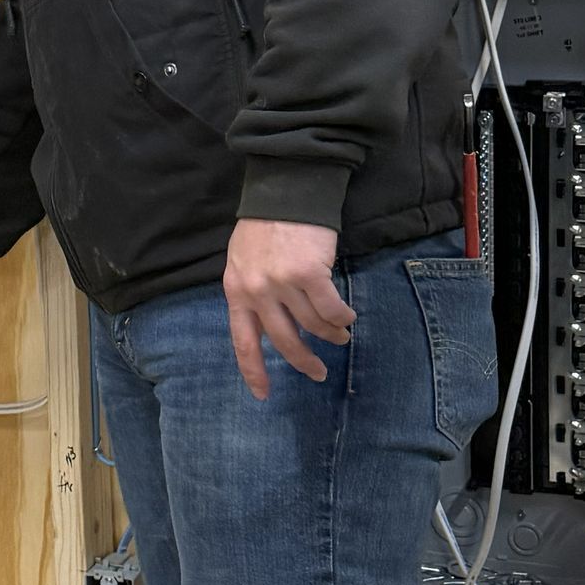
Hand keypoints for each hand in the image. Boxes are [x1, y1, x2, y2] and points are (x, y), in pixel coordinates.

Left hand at [224, 218, 354, 400]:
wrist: (285, 189)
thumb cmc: (265, 226)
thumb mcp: (243, 262)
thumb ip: (252, 294)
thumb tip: (270, 328)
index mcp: (236, 290)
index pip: (243, 341)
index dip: (254, 371)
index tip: (264, 395)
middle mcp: (257, 291)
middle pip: (284, 341)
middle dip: (304, 362)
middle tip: (319, 372)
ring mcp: (283, 283)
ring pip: (313, 325)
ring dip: (331, 335)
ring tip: (341, 336)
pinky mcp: (310, 273)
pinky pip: (331, 308)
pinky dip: (342, 317)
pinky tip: (348, 317)